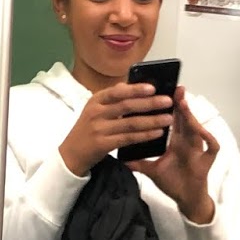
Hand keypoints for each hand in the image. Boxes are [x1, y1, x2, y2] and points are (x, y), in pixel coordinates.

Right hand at [58, 79, 173, 176]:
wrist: (71, 154)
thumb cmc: (87, 129)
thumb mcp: (95, 109)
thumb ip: (112, 98)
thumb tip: (130, 85)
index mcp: (96, 100)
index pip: (117, 92)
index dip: (135, 89)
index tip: (153, 88)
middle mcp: (96, 113)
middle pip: (126, 106)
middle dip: (149, 103)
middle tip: (167, 102)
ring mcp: (99, 129)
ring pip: (130, 123)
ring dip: (151, 120)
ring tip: (168, 118)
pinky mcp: (103, 144)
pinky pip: (128, 138)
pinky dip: (144, 135)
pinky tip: (157, 133)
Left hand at [127, 88, 218, 222]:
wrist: (185, 199)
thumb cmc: (173, 182)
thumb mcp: (152, 170)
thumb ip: (139, 162)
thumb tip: (121, 158)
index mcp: (176, 141)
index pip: (173, 120)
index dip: (169, 106)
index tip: (161, 93)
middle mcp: (188, 142)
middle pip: (185, 119)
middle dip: (181, 103)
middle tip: (176, 88)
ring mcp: (198, 149)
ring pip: (197, 128)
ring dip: (191, 116)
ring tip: (183, 104)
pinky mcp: (206, 160)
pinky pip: (212, 146)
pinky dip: (208, 138)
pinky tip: (201, 132)